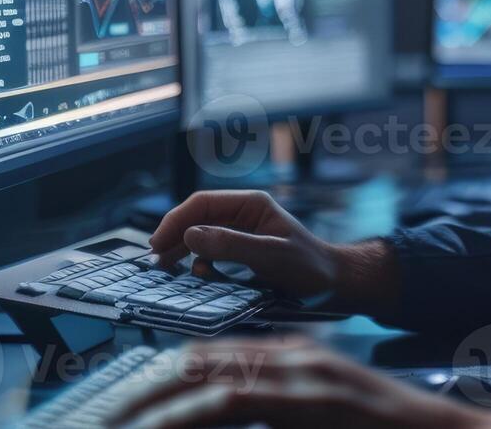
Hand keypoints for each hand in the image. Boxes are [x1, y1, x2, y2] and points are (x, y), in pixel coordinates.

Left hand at [106, 337, 490, 428]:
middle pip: (192, 359)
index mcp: (290, 360)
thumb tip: (224, 418)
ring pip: (203, 373)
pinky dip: (186, 414)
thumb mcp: (318, 423)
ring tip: (108, 423)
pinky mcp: (312, 398)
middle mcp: (291, 356)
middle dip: (137, 388)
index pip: (205, 357)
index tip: (114, 404)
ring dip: (148, 401)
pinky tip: (154, 428)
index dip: (153, 378)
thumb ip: (276, 417)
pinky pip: (234, 400)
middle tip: (95, 415)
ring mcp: (302, 373)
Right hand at [148, 190, 339, 297]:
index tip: (158, 243)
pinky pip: (212, 252)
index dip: (176, 220)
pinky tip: (197, 276)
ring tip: (165, 268)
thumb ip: (231, 245)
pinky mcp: (244, 253)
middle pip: (197, 218)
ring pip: (201, 235)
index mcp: (251, 205)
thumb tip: (191, 236)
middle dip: (174, 236)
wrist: (335, 287)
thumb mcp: (270, 256)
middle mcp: (244, 215)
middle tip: (156, 260)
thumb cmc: (310, 268)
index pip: (202, 203)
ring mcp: (243, 233)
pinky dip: (199, 262)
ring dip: (182, 250)